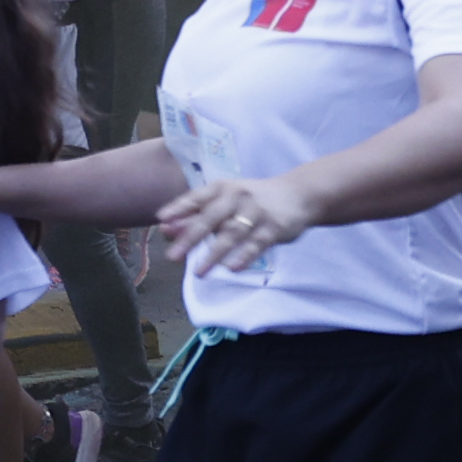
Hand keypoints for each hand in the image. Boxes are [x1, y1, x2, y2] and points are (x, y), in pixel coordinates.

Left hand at [156, 168, 314, 274]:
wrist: (299, 194)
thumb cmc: (254, 200)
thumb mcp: (227, 200)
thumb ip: (199, 213)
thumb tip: (167, 228)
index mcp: (222, 188)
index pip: (197, 198)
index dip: (179, 209)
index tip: (161, 221)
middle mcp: (237, 197)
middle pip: (210, 218)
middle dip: (190, 237)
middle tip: (172, 256)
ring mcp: (256, 212)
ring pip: (232, 233)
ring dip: (214, 253)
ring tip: (198, 272)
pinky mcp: (273, 227)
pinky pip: (256, 244)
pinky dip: (244, 256)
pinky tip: (231, 269)